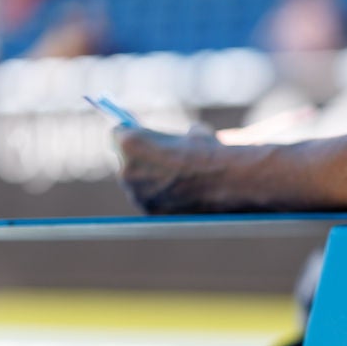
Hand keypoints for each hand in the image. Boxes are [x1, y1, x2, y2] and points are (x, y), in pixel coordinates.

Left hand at [113, 126, 230, 213]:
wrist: (229, 181)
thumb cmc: (211, 153)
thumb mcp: (191, 133)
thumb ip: (173, 138)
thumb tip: (178, 141)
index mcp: (130, 143)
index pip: (117, 134)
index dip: (131, 134)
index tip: (139, 137)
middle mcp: (126, 170)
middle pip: (125, 161)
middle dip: (140, 160)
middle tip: (160, 160)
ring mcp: (136, 195)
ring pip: (137, 184)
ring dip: (151, 181)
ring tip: (179, 179)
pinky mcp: (150, 212)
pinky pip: (150, 201)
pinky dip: (162, 198)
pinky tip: (183, 194)